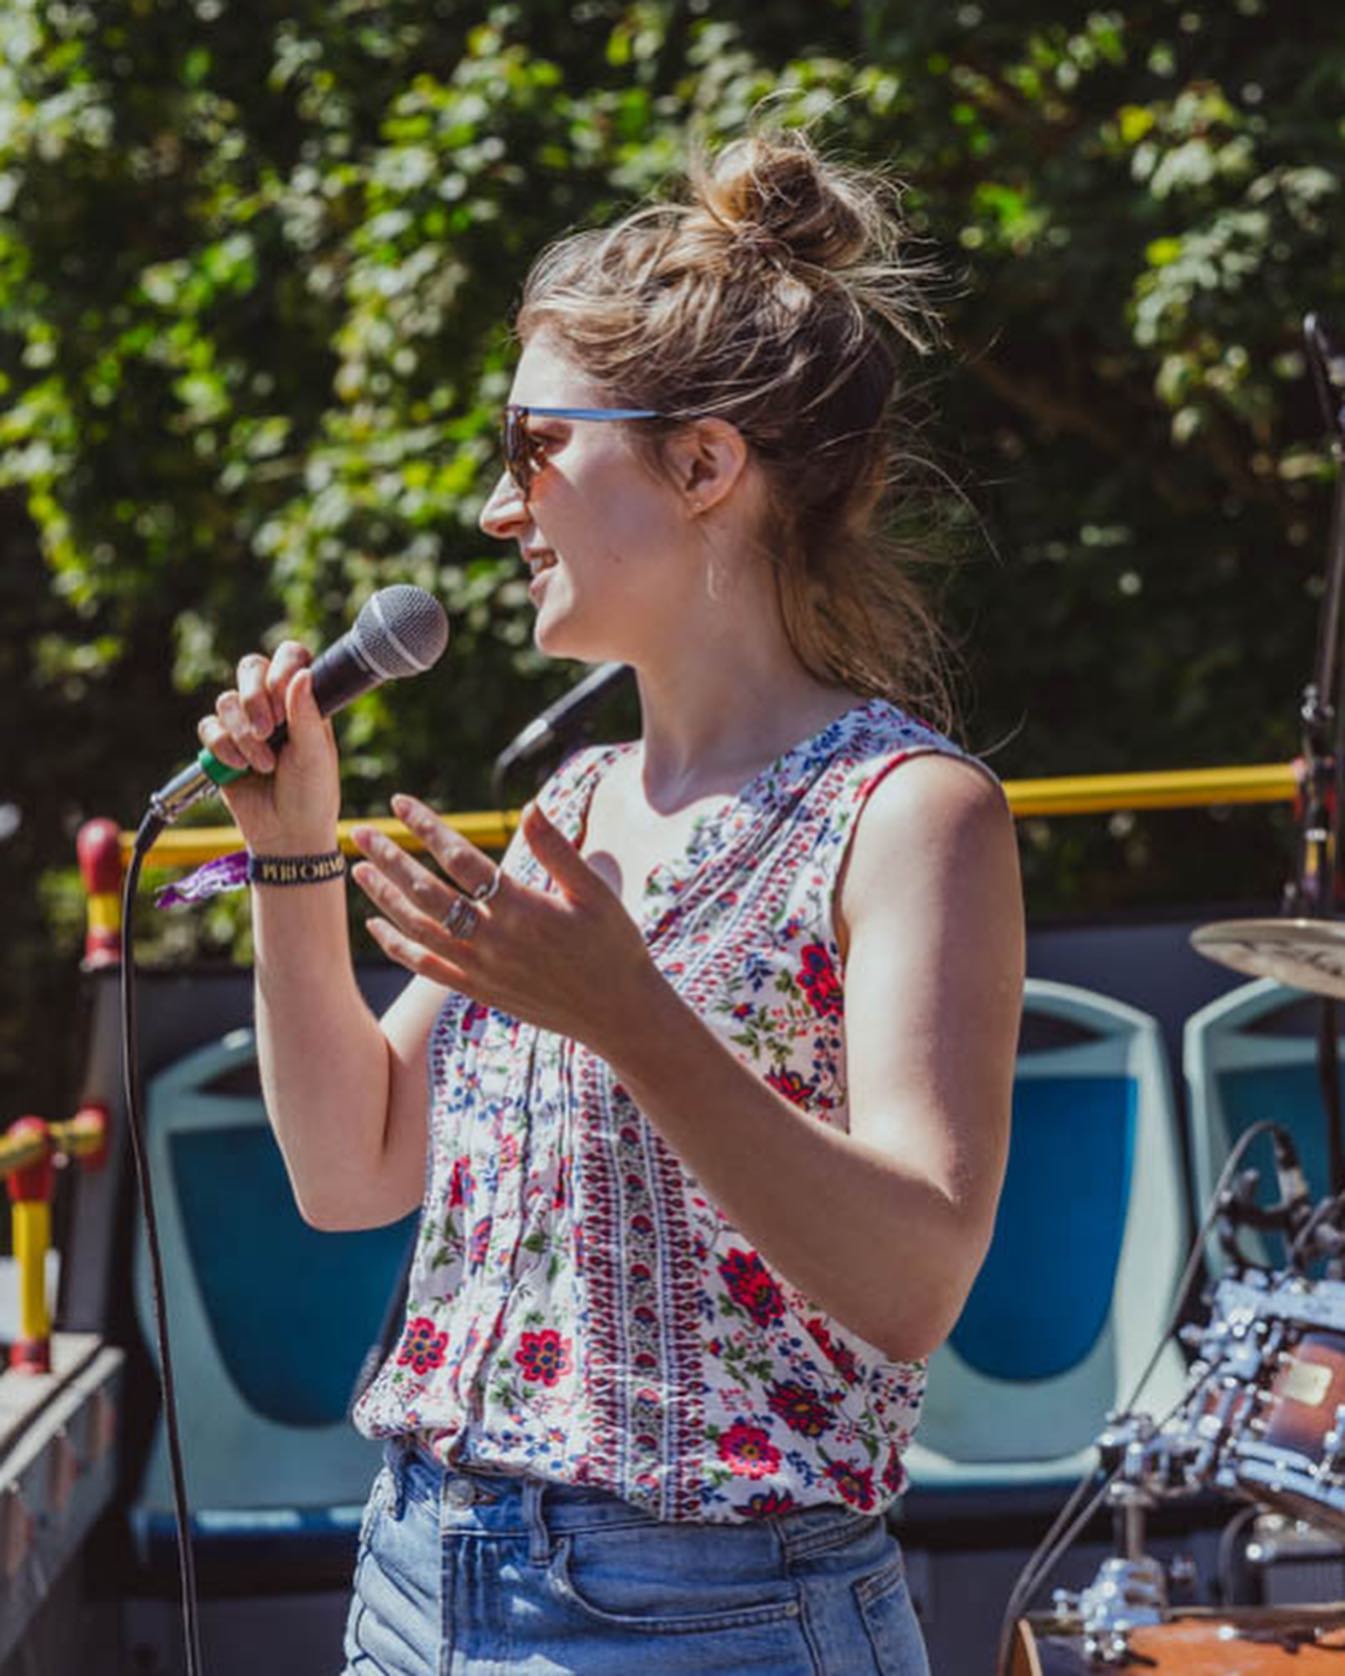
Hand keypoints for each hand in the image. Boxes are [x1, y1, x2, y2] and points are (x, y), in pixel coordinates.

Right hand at [196, 642, 340, 852]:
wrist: (287, 834)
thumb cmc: (312, 794)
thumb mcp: (316, 755)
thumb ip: (307, 714)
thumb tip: (301, 673)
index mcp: (304, 701)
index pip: (289, 657)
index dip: (282, 667)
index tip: (283, 692)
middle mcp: (273, 707)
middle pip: (250, 668)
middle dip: (255, 695)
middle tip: (269, 728)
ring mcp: (245, 724)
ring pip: (227, 701)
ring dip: (243, 733)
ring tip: (264, 764)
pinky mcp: (222, 745)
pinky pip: (209, 727)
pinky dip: (223, 747)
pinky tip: (240, 768)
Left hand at [350, 793, 661, 1050]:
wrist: (618, 1013)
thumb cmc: (614, 947)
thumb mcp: (596, 892)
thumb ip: (557, 851)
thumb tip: (529, 806)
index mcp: (522, 907)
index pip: (460, 858)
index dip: (427, 827)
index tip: (401, 802)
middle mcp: (494, 939)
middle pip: (426, 891)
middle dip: (390, 858)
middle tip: (361, 832)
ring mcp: (482, 968)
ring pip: (418, 928)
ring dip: (384, 897)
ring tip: (359, 869)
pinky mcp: (478, 991)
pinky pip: (426, 967)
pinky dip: (396, 945)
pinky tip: (376, 925)